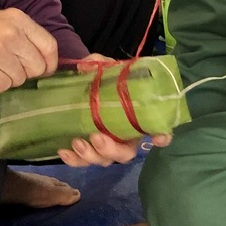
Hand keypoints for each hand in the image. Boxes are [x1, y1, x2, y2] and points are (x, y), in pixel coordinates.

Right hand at [0, 8, 57, 91]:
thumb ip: (22, 35)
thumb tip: (45, 60)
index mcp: (17, 18)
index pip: (50, 46)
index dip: (49, 63)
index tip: (43, 70)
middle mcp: (9, 33)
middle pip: (37, 66)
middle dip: (25, 72)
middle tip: (8, 67)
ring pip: (19, 79)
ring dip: (7, 78)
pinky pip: (2, 86)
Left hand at [56, 52, 173, 164]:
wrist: (87, 88)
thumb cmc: (106, 80)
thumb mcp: (105, 68)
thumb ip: (99, 64)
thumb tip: (85, 66)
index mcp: (137, 119)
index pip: (159, 131)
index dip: (162, 137)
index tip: (158, 138)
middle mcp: (126, 137)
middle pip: (125, 154)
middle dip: (111, 150)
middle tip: (97, 137)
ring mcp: (107, 146)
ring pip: (104, 160)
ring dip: (91, 155)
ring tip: (76, 142)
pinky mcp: (89, 150)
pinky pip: (83, 161)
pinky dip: (74, 160)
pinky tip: (63, 151)